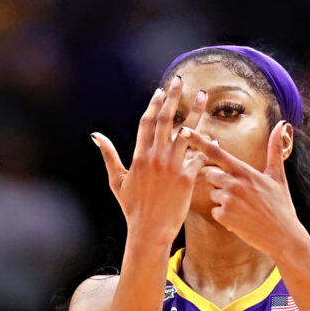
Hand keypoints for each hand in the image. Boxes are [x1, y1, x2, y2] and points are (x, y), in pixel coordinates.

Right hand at [92, 76, 208, 242]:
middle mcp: (156, 157)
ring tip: (203, 96)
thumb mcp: (116, 180)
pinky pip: (199, 156)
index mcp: (139, 156)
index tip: (160, 91)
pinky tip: (213, 136)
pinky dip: (206, 145)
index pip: (147, 122)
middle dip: (173, 97)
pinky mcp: (187, 177)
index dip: (153, 105)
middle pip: (165, 120)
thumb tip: (96, 136)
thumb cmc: (132, 207)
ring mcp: (172, 166)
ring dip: (196, 112)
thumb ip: (108, 155)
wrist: (149, 229)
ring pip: (186, 132)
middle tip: (179, 80)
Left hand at [179, 121, 306, 256]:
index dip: (197, 141)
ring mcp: (228, 200)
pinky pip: (215, 210)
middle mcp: (234, 183)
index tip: (183, 131)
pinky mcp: (224, 216)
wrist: (283, 236)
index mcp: (245, 171)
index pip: (216, 152)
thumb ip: (274, 150)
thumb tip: (282, 125)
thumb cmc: (281, 206)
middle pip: (209, 174)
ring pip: (213, 194)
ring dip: (223, 200)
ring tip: (244, 208)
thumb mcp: (278, 176)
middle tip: (240, 193)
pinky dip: (225, 215)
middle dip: (219, 182)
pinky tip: (240, 219)